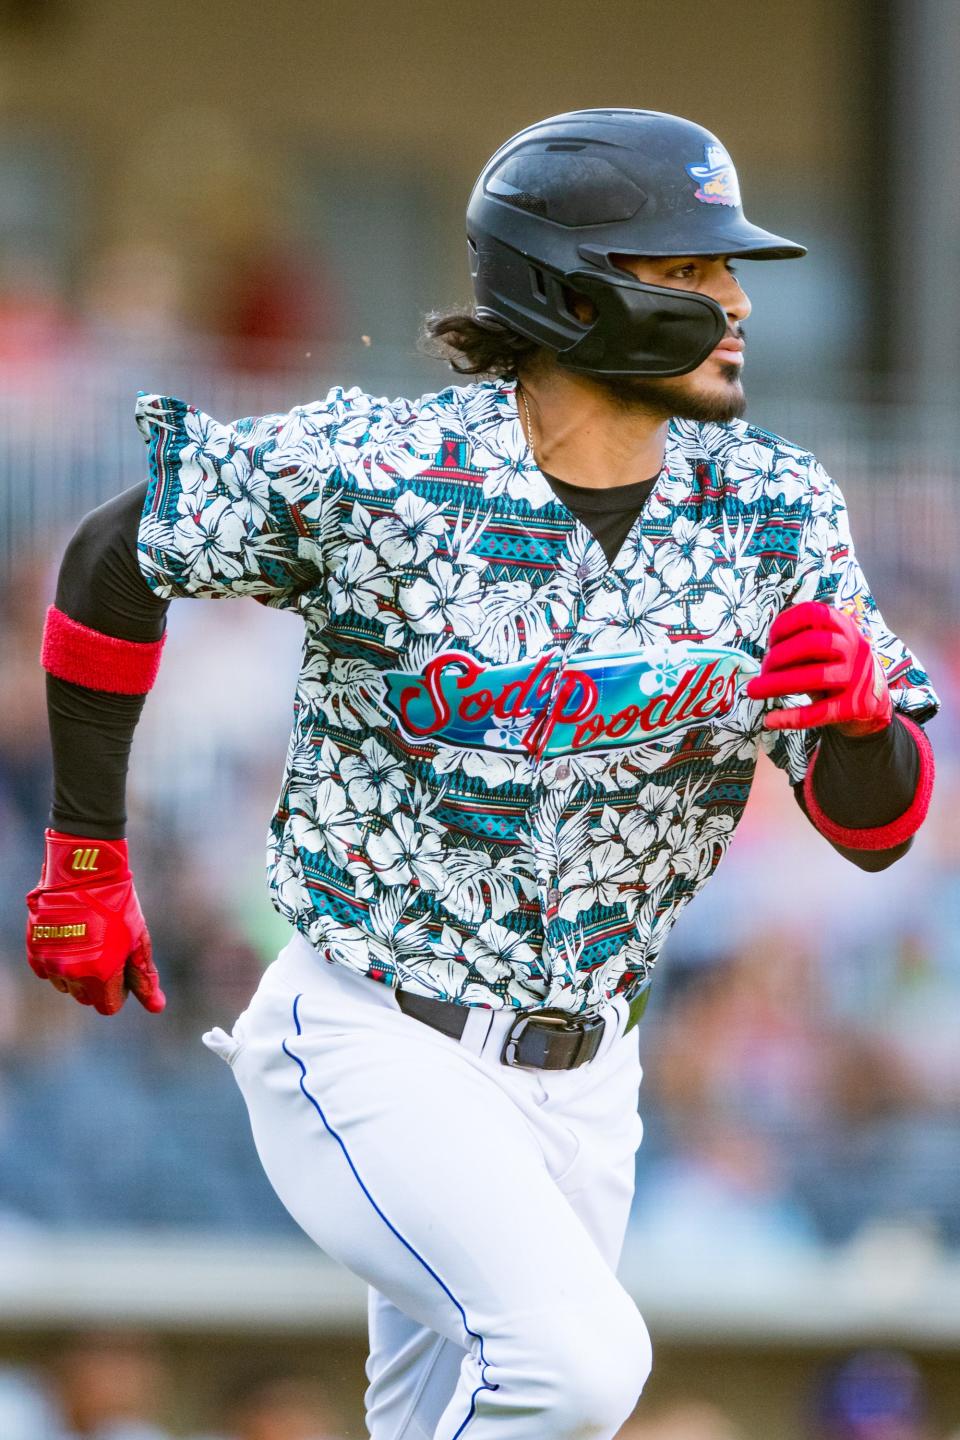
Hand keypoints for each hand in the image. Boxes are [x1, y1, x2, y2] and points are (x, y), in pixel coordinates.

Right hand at [26, 831, 165, 1016]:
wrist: (85, 872)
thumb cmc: (118, 905)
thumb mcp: (137, 940)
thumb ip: (144, 977)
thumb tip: (157, 1007)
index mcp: (101, 974)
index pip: (108, 1006)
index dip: (119, 990)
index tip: (121, 969)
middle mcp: (72, 973)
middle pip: (87, 998)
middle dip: (99, 983)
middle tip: (107, 952)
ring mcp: (50, 961)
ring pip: (65, 986)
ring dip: (77, 973)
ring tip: (89, 942)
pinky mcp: (35, 948)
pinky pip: (46, 970)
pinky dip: (59, 961)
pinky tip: (71, 939)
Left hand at [746, 601, 892, 735]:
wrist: (873, 698)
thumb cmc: (836, 666)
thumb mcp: (824, 646)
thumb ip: (801, 644)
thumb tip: (766, 659)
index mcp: (843, 626)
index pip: (813, 613)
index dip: (786, 624)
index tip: (770, 641)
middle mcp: (853, 647)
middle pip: (813, 644)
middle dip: (779, 656)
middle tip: (762, 670)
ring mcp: (856, 677)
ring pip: (816, 677)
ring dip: (778, 684)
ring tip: (754, 691)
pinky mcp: (854, 706)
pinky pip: (820, 712)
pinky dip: (791, 717)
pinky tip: (770, 720)